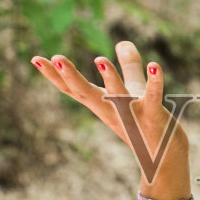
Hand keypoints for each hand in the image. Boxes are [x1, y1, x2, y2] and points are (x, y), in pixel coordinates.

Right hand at [31, 41, 187, 187]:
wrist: (164, 158)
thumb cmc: (144, 123)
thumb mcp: (134, 91)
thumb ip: (129, 66)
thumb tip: (123, 42)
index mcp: (101, 104)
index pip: (73, 89)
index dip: (54, 76)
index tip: (35, 59)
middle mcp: (111, 110)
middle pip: (86, 93)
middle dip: (71, 76)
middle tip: (56, 58)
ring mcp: (131, 115)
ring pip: (118, 97)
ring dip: (110, 79)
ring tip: (100, 59)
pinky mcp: (154, 117)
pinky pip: (153, 98)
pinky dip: (154, 82)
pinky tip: (154, 65)